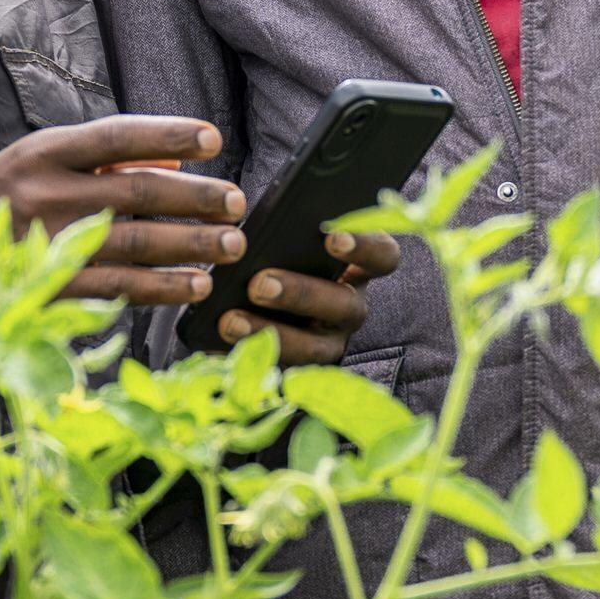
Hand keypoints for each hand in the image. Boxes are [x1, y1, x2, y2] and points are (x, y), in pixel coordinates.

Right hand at [0, 116, 244, 304]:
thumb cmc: (23, 190)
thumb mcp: (54, 158)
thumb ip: (112, 157)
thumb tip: (176, 162)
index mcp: (46, 153)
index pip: (116, 137)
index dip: (168, 136)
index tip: (214, 140)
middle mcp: (44, 195)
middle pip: (136, 193)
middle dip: (195, 199)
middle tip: (236, 203)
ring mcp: (47, 245)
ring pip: (135, 244)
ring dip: (191, 245)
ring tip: (231, 244)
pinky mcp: (51, 289)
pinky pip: (119, 288)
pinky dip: (164, 287)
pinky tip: (198, 283)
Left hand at [204, 227, 403, 365]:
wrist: (252, 292)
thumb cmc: (278, 253)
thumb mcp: (287, 238)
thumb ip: (286, 230)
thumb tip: (257, 228)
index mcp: (360, 267)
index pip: (383, 256)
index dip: (364, 247)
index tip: (332, 238)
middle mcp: (352, 307)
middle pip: (345, 305)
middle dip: (301, 294)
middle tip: (259, 283)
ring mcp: (331, 342)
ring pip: (314, 347)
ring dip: (270, 332)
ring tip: (229, 320)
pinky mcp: (301, 369)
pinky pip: (280, 370)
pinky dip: (248, 357)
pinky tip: (216, 344)